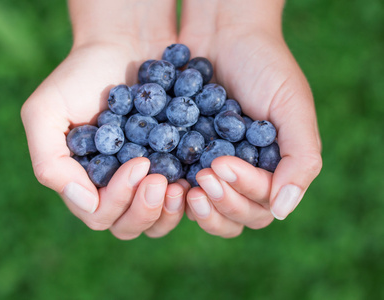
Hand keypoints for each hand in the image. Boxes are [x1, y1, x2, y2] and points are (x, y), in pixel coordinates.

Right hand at [21, 0, 187, 238]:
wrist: (124, 45)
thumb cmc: (80, 76)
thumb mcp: (46, 111)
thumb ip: (49, 161)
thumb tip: (83, 202)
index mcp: (83, 182)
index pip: (99, 213)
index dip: (119, 198)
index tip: (139, 163)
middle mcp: (113, 188)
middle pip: (129, 225)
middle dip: (145, 210)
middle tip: (161, 181)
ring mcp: (144, 181)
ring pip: (157, 221)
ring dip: (169, 211)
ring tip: (182, 186)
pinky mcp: (171, 167)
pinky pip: (182, 197)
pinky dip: (190, 196)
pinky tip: (199, 175)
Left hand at [179, 0, 321, 236]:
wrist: (222, 34)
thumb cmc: (265, 66)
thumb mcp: (293, 107)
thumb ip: (301, 159)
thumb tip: (285, 211)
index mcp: (271, 170)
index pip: (260, 204)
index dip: (242, 192)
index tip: (222, 164)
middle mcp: (241, 176)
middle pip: (233, 217)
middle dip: (219, 203)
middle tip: (201, 178)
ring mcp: (210, 169)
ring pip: (204, 209)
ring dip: (194, 207)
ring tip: (179, 186)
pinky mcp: (182, 157)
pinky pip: (176, 184)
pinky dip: (170, 189)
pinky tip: (159, 176)